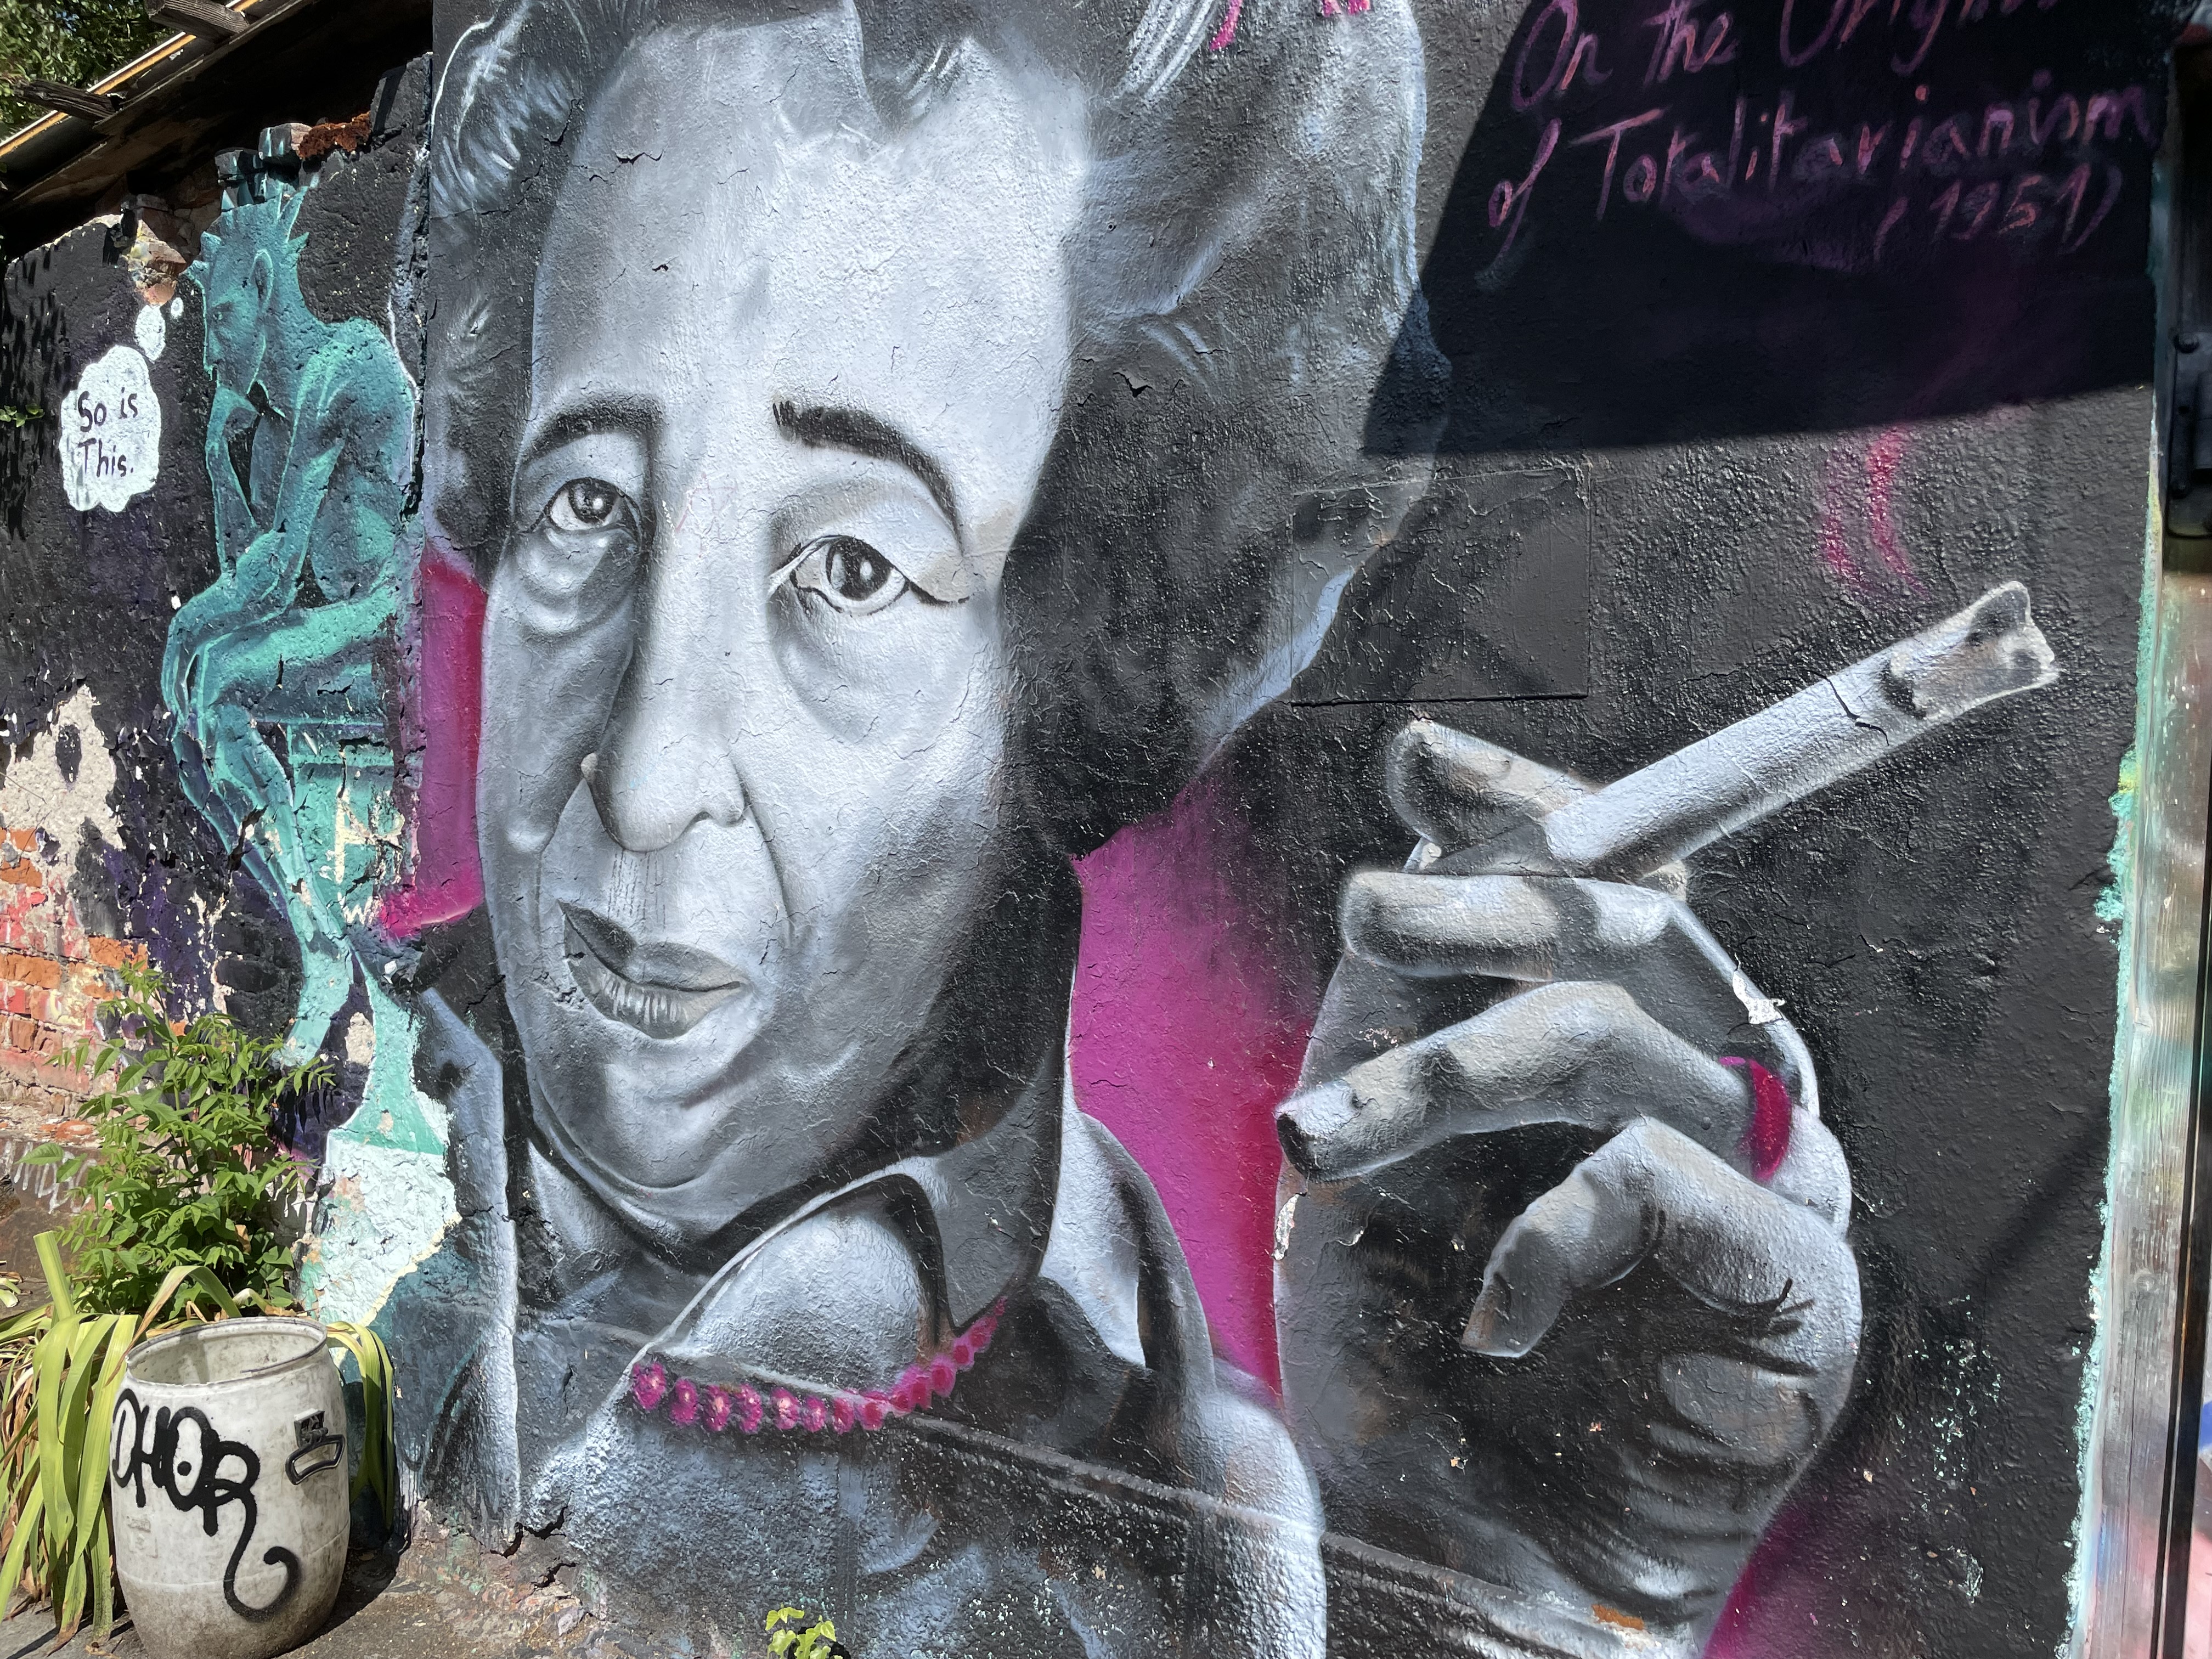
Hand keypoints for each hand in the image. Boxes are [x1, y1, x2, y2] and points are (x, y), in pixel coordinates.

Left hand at [1274, 720, 1858, 1651]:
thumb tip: (1426, 760)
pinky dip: (1545, 1234)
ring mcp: (1778, 1183)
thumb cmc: (1404, 1331)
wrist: (1451, 1546)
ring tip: (1323, 1148)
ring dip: (1447, 1073)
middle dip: (1478, 905)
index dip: (1528, 800)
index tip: (1420, 763)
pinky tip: (1488, 1316)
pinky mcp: (1802, 1289)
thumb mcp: (1377, 1115)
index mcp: (1629, 1033)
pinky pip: (1664, 1179)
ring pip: (1622, 1037)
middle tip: (1365, 915)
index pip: (1618, 867)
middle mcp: (1720, 1085)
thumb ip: (1407, 966)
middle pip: (1628, 923)